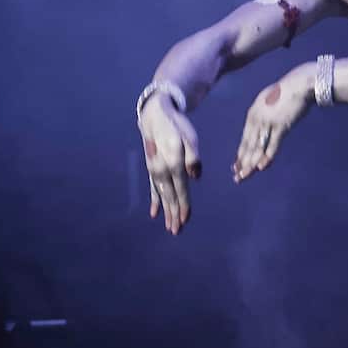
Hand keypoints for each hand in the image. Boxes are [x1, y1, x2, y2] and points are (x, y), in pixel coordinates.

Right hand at [141, 95, 201, 234]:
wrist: (155, 115)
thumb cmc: (177, 126)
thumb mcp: (189, 137)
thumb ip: (193, 157)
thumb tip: (195, 177)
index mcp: (173, 163)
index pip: (180, 189)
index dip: (183, 205)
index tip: (185, 220)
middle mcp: (161, 170)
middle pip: (169, 196)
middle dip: (173, 214)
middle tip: (176, 231)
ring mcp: (154, 170)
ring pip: (161, 195)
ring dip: (165, 211)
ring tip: (169, 226)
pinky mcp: (151, 168)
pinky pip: (152, 188)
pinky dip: (154, 201)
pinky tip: (154, 213)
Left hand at [233, 65, 313, 182]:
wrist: (299, 84)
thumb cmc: (286, 94)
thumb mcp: (269, 103)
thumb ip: (263, 115)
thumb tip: (262, 128)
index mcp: (252, 114)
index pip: (244, 139)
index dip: (240, 155)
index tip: (236, 167)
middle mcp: (257, 119)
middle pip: (248, 145)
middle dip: (242, 163)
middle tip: (237, 178)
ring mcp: (268, 122)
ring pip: (257, 147)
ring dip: (251, 164)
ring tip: (245, 176)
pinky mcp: (281, 125)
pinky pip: (273, 144)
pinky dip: (267, 156)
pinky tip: (262, 167)